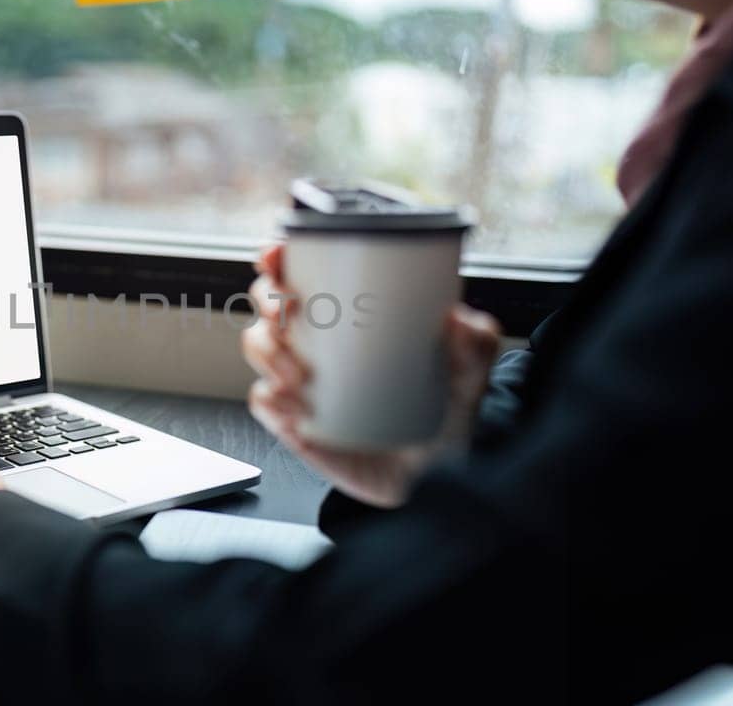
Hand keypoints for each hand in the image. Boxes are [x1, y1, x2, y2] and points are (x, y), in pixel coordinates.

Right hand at [242, 244, 501, 508]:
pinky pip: (263, 402)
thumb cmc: (445, 416)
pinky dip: (271, 399)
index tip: (277, 254)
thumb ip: (475, 343)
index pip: (302, 273)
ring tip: (299, 373)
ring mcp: (301, 383)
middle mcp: (319, 344)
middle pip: (268, 304)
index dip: (279, 257)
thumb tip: (456, 318)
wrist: (435, 479)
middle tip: (287, 311)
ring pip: (258, 347)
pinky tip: (296, 408)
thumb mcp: (469, 373)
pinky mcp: (294, 423)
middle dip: (267, 299)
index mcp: (350, 318)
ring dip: (267, 351)